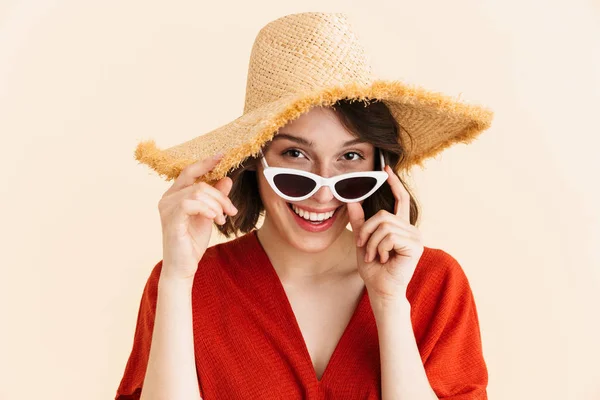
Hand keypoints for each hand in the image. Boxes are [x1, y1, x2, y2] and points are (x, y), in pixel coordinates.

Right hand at [158, 154, 237, 280]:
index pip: (190, 171)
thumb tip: (227, 178)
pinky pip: (191, 204)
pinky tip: (215, 220)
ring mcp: (166, 208)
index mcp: (174, 194)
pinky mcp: (170, 219)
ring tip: (222, 219)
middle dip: (220, 195)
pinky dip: (208, 209)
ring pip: (198, 192)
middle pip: (199, 182)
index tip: (223, 156)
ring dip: (216, 205)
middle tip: (232, 210)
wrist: (183, 266)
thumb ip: (216, 197)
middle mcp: (167, 198)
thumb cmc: (192, 241)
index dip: (206, 163)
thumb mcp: (209, 214)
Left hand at [347, 165, 423, 302]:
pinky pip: (389, 236)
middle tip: (363, 247)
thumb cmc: (373, 268)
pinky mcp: (415, 246)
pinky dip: (379, 248)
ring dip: (372, 242)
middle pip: (383, 215)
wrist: (380, 289)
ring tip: (374, 256)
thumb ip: (359, 221)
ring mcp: (415, 237)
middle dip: (367, 231)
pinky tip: (383, 259)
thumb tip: (352, 200)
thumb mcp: (362, 240)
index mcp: (401, 226)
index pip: (401, 199)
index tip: (385, 169)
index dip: (394, 183)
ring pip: (384, 225)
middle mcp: (411, 229)